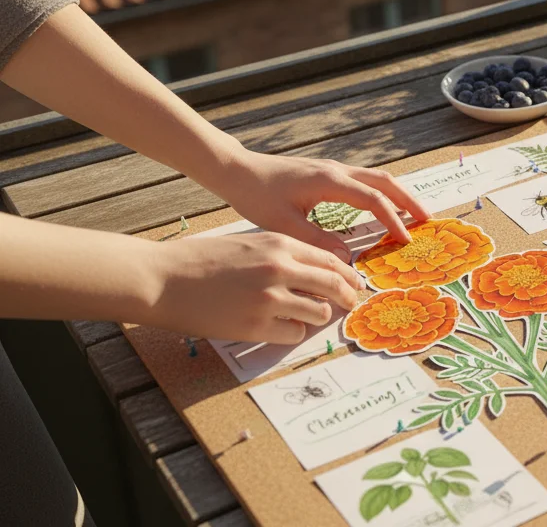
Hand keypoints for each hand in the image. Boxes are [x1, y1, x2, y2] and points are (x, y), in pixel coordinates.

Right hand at [143, 232, 362, 343]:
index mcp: (279, 244)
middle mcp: (279, 269)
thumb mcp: (248, 244)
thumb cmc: (200, 259)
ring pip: (318, 312)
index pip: (329, 259)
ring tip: (309, 316)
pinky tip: (282, 327)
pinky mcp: (255, 326)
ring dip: (318, 316)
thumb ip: (281, 255)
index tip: (354, 283)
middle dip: (346, 297)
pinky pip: (294, 333)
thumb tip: (313, 272)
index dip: (347, 273)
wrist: (162, 278)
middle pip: (333, 285)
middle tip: (348, 304)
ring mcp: (269, 299)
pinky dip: (293, 332)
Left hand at [210, 150, 430, 260]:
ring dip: (398, 195)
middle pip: (385, 182)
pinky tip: (384, 207)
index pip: (373, 200)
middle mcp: (337, 170)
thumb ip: (316, 241)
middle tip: (429, 221)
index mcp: (330, 181)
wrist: (237, 170)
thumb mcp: (283, 224)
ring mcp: (334, 168)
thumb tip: (346, 258)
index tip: (406, 240)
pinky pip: (365, 181)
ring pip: (377, 178)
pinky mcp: (328, 172)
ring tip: (415, 214)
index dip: (393, 220)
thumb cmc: (256, 195)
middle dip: (409, 200)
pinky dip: (382, 193)